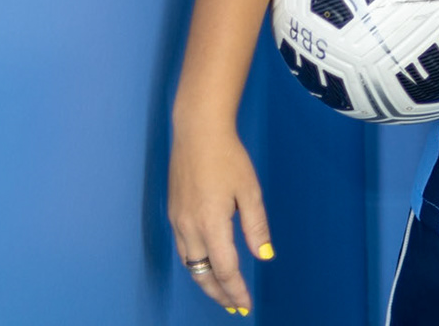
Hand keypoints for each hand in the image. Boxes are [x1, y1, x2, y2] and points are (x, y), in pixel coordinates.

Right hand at [169, 122, 272, 314]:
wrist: (197, 132)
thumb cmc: (228, 157)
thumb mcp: (249, 191)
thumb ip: (256, 226)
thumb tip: (264, 256)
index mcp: (210, 224)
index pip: (225, 269)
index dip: (236, 290)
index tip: (245, 305)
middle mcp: (189, 227)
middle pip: (202, 273)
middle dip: (219, 293)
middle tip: (233, 306)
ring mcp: (177, 220)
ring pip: (190, 263)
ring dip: (205, 280)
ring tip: (222, 292)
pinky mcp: (173, 213)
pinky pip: (183, 248)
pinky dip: (195, 262)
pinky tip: (206, 263)